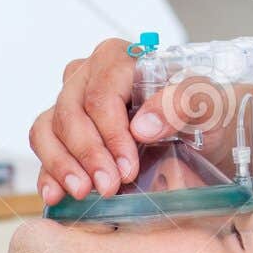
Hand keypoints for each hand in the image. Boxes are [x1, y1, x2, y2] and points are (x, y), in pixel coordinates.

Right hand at [29, 39, 231, 204]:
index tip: (127, 167)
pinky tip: (56, 194)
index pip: (102, 94)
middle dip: (88, 154)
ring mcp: (74, 102)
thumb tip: (142, 125)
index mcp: (121, 58)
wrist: (205, 133)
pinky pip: (44, 146)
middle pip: (71, 112)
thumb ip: (181, 103)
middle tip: (109, 186)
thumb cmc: (204, 112)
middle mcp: (90, 75)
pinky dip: (48, 172)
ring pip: (48, 128)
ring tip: (82, 192)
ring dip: (62, 164)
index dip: (111, 133)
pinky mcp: (65, 130)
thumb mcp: (208, 104)